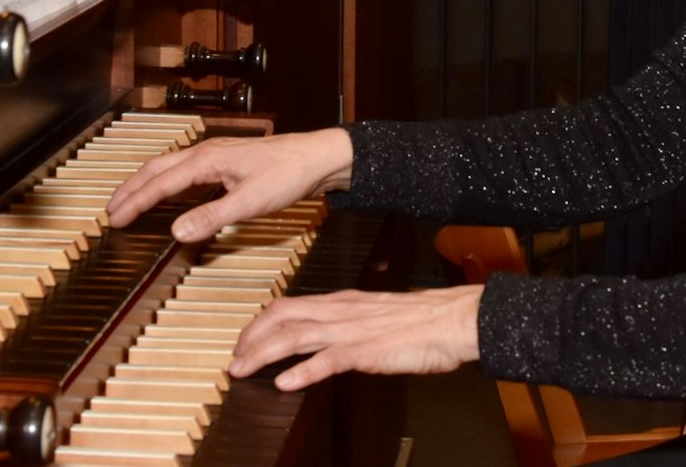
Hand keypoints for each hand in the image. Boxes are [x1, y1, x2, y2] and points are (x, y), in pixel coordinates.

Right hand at [104, 128, 353, 241]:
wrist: (317, 157)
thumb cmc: (289, 174)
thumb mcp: (250, 202)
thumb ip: (212, 217)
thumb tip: (176, 232)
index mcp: (206, 160)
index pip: (159, 183)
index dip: (134, 202)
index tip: (114, 219)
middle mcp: (205, 152)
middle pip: (156, 169)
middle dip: (130, 189)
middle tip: (110, 210)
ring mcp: (215, 154)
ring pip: (168, 166)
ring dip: (145, 183)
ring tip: (128, 200)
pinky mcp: (225, 161)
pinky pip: (183, 169)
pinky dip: (165, 181)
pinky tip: (168, 192)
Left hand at [229, 285, 483, 390]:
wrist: (451, 319)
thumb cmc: (422, 320)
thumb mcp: (375, 316)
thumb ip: (349, 324)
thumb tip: (328, 338)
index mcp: (342, 302)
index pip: (288, 305)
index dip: (260, 323)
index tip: (245, 340)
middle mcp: (340, 311)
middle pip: (281, 317)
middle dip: (250, 338)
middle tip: (234, 359)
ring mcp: (350, 330)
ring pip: (294, 336)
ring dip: (263, 353)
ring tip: (242, 370)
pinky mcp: (365, 350)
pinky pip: (328, 359)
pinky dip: (303, 371)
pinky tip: (286, 383)